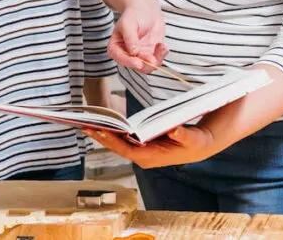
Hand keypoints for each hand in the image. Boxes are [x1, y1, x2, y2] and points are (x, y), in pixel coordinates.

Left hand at [84, 124, 216, 168]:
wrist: (197, 148)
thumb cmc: (195, 144)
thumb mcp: (193, 139)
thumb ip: (183, 135)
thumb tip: (174, 131)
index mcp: (152, 157)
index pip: (128, 151)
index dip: (114, 142)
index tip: (102, 131)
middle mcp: (143, 158)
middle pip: (118, 148)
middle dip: (102, 137)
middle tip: (85, 126)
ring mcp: (141, 153)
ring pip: (118, 145)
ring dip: (103, 135)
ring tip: (87, 124)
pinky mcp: (140, 147)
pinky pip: (122, 141)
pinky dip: (111, 133)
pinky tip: (101, 125)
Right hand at [109, 3, 166, 73]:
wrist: (147, 10)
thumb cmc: (134, 14)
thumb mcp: (129, 23)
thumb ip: (130, 38)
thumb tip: (133, 52)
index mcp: (116, 48)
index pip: (120, 59)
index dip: (129, 62)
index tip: (138, 62)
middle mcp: (128, 54)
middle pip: (136, 66)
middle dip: (145, 63)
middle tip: (152, 58)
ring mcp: (140, 55)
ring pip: (148, 66)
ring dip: (156, 60)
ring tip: (161, 47)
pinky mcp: (151, 54)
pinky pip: (157, 60)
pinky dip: (162, 55)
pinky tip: (163, 46)